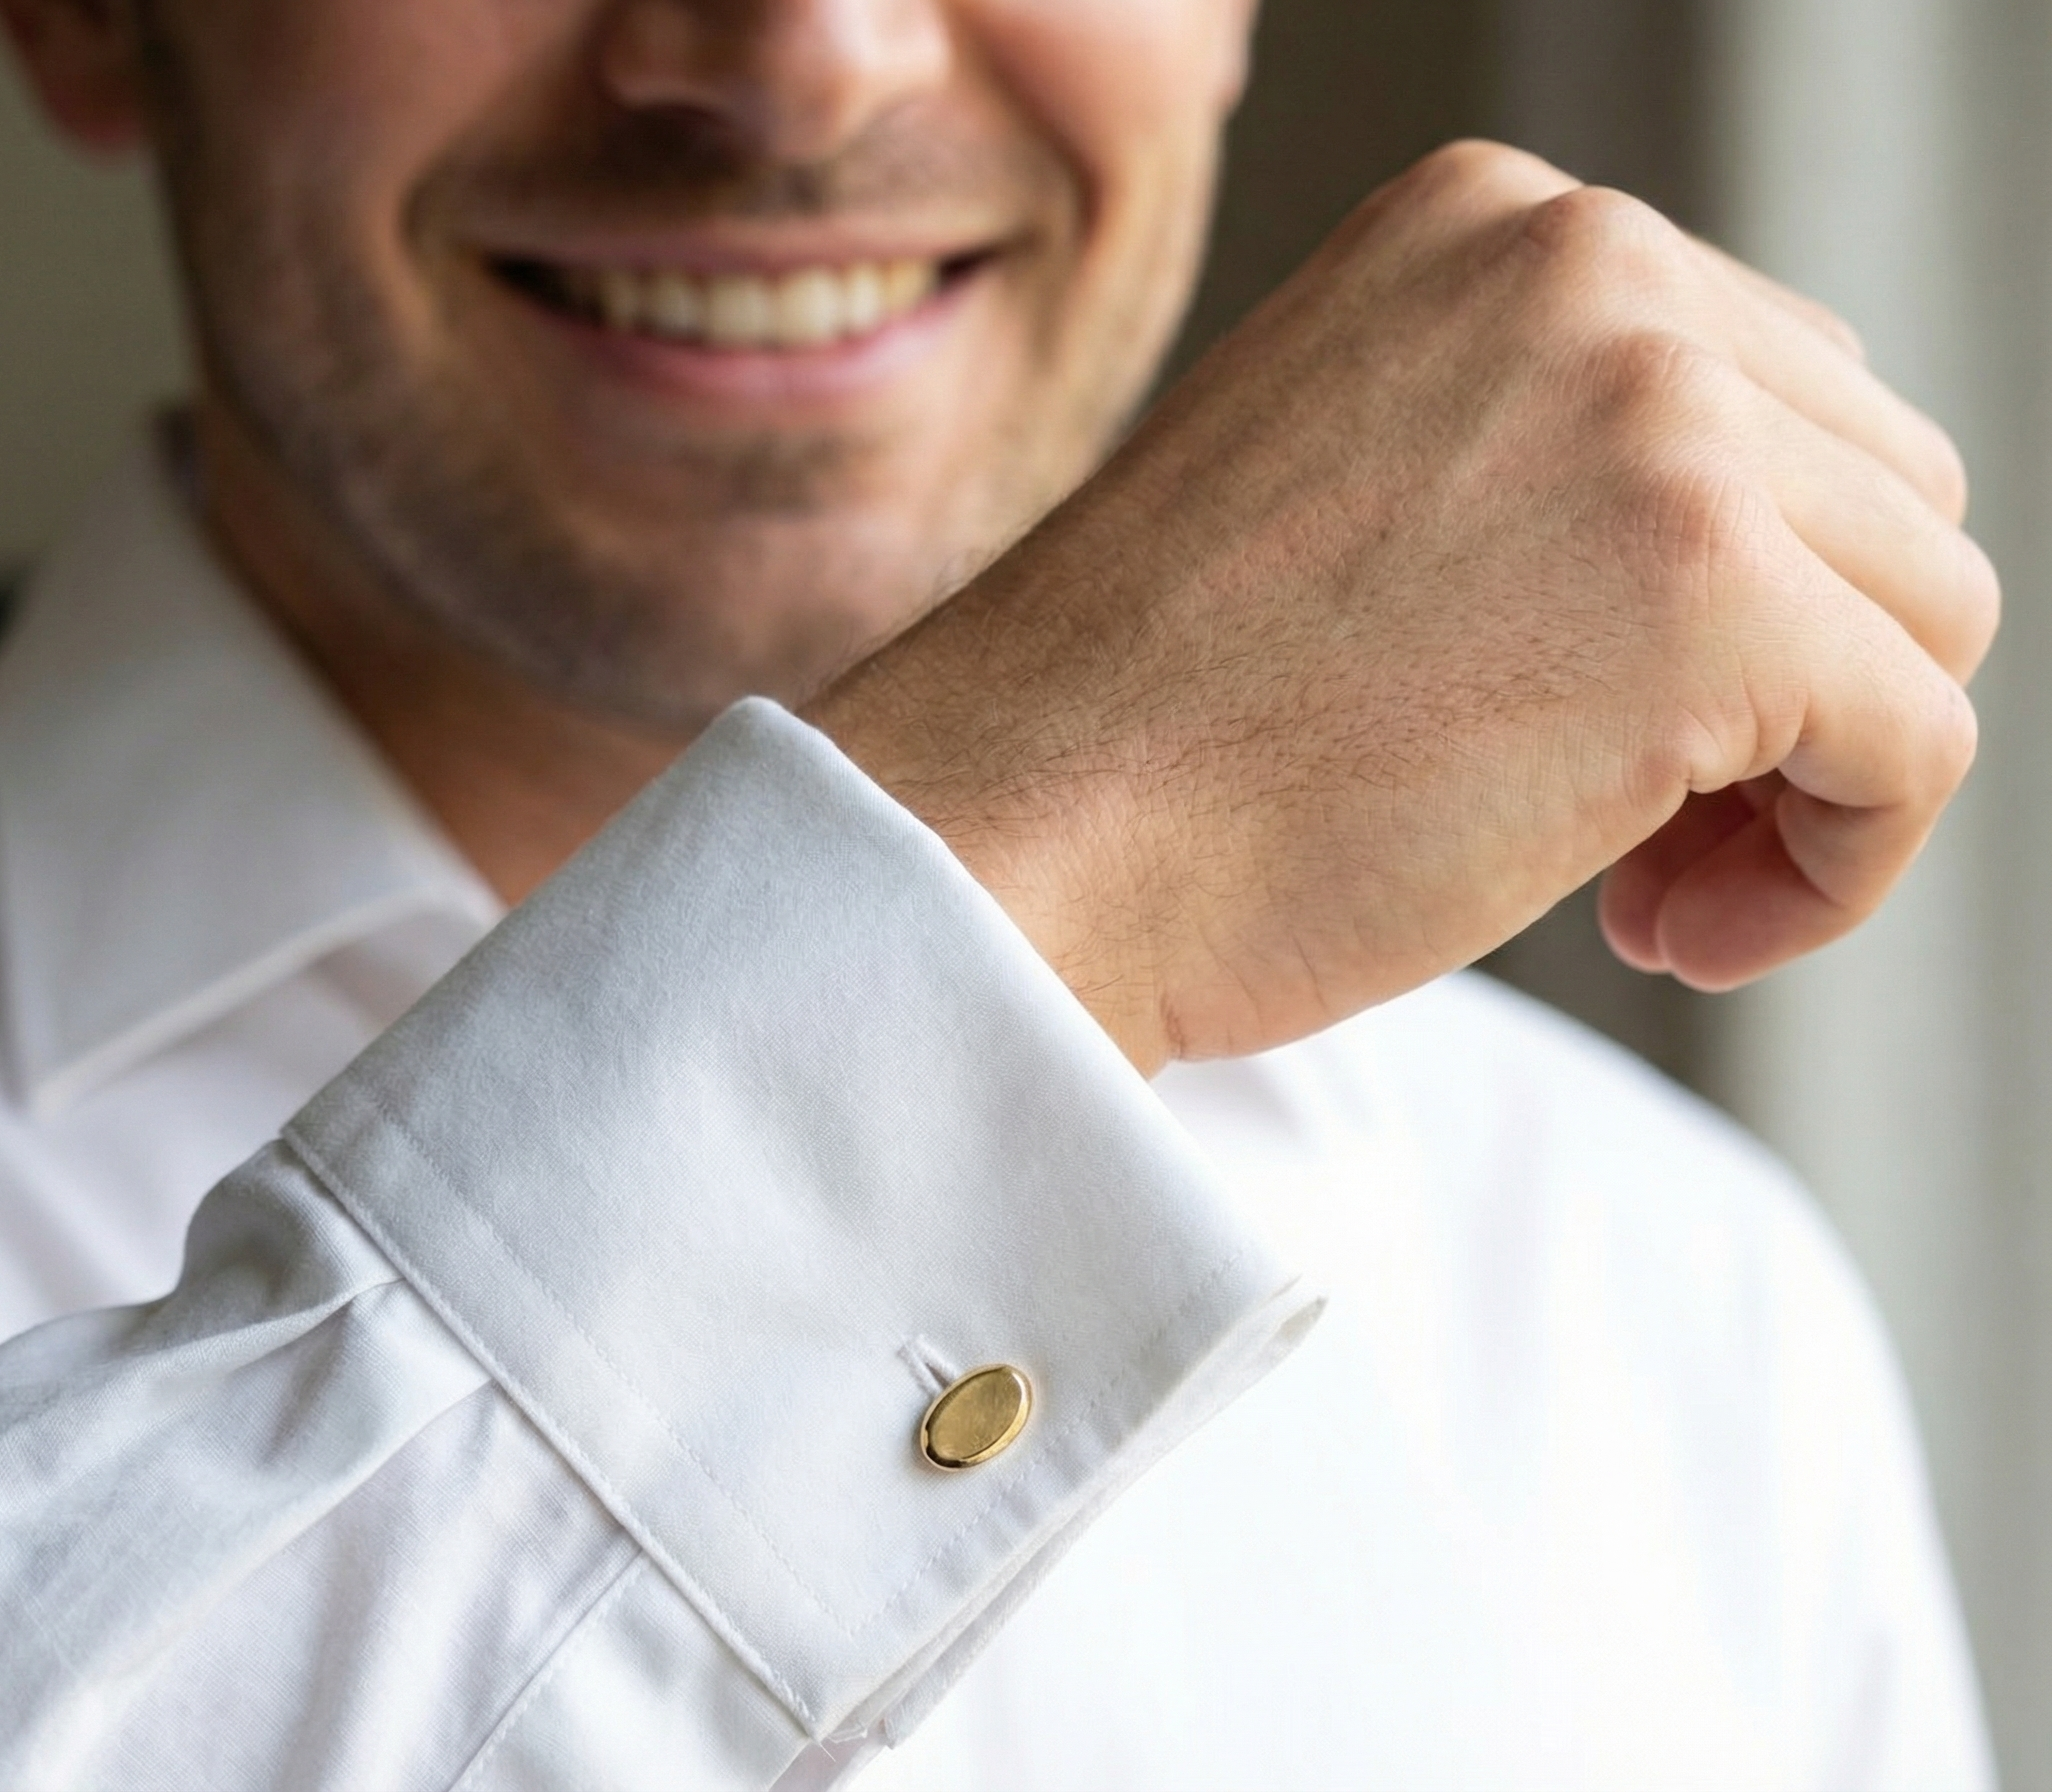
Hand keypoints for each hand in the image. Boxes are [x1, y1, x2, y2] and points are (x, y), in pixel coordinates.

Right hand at [807, 141, 1997, 1072]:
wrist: (1015, 828)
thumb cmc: (1147, 723)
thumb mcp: (1361, 491)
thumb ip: (1547, 458)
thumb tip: (1769, 568)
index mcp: (1494, 226)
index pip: (1771, 391)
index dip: (1734, 589)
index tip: (1600, 722)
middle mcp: (1591, 265)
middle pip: (1880, 489)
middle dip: (1796, 678)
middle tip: (1637, 830)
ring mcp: (1656, 415)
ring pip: (1930, 612)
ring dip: (1814, 777)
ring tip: (1643, 889)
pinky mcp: (1711, 595)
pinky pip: (1920, 749)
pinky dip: (1835, 869)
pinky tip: (1667, 932)